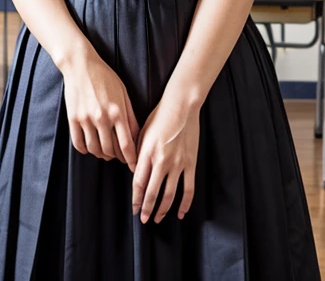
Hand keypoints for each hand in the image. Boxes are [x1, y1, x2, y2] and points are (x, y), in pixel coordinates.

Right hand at [62, 49, 139, 172]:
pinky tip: (90, 147)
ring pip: (95, 149)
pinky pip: (79, 144)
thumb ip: (130, 116)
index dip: (131, 160)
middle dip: (117, 157)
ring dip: (102, 155)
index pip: (126, 145)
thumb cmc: (105, 77)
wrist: (81, 65)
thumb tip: (137, 137)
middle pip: (110, 150)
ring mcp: (85, 119)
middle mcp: (102, 117)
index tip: (134, 167)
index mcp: (117, 111)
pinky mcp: (72, 119)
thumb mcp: (123, 93)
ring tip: (106, 152)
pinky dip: (85, 150)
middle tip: (119, 157)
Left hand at [132, 93, 199, 223]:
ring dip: (163, 209)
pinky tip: (181, 213)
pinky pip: (189, 188)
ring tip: (158, 218)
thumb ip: (138, 152)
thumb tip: (135, 171)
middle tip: (144, 219)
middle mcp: (162, 161)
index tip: (134, 209)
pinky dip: (185, 203)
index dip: (135, 199)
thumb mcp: (143, 132)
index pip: (138, 183)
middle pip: (152, 192)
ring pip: (169, 194)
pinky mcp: (191, 163)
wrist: (181, 105)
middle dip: (147, 209)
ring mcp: (178, 164)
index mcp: (147, 153)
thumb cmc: (160, 115)